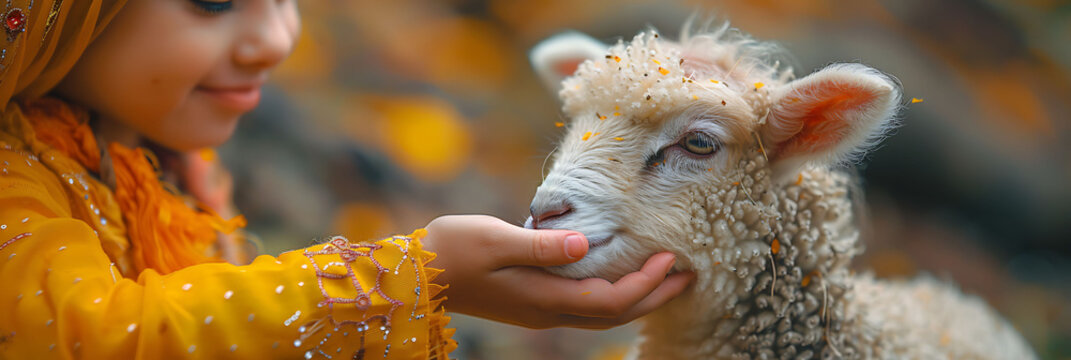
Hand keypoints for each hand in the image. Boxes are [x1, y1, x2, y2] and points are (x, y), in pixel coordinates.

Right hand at [422, 215, 693, 328]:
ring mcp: (539, 311)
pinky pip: (585, 307)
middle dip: (653, 297)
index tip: (671, 258)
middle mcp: (547, 312)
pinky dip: (613, 297)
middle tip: (687, 273)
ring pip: (601, 315)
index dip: (645, 284)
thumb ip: (541, 244)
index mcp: (543, 297)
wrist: (417, 274)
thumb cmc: (453, 249)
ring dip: (637, 299)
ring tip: (664, 278)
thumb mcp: (495, 239)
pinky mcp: (533, 303)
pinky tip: (618, 278)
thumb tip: (582, 243)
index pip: (609, 300)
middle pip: (614, 315)